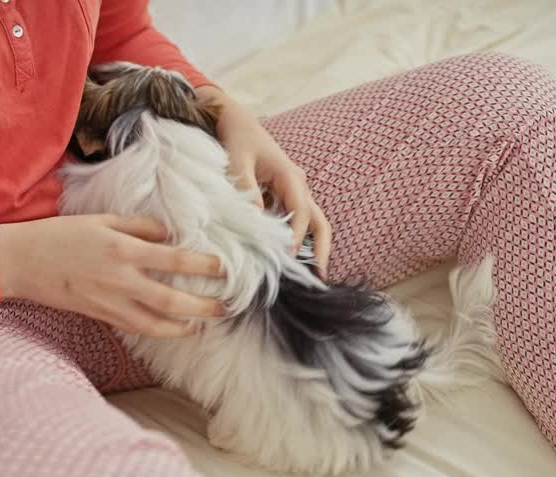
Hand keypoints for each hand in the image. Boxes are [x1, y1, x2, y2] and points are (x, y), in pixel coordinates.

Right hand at [0, 214, 225, 337]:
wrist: (22, 261)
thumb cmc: (62, 234)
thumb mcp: (102, 219)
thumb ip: (140, 226)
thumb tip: (172, 234)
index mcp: (123, 251)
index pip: (174, 260)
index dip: (204, 265)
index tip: (225, 266)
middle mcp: (121, 281)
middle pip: (173, 301)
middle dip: (203, 306)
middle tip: (226, 306)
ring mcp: (111, 304)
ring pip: (157, 324)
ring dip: (185, 326)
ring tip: (205, 323)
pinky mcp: (101, 316)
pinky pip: (137, 328)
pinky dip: (160, 331)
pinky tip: (175, 329)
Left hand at [198, 86, 333, 277]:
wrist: (234, 120)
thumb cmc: (236, 139)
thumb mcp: (237, 163)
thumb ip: (247, 191)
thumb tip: (257, 223)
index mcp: (290, 176)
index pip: (300, 213)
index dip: (296, 237)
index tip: (286, 258)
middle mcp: (299, 184)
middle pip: (319, 222)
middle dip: (320, 249)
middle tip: (319, 277)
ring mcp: (294, 190)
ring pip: (312, 222)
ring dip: (312, 247)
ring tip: (310, 275)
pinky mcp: (285, 194)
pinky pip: (297, 220)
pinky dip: (297, 239)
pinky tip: (288, 259)